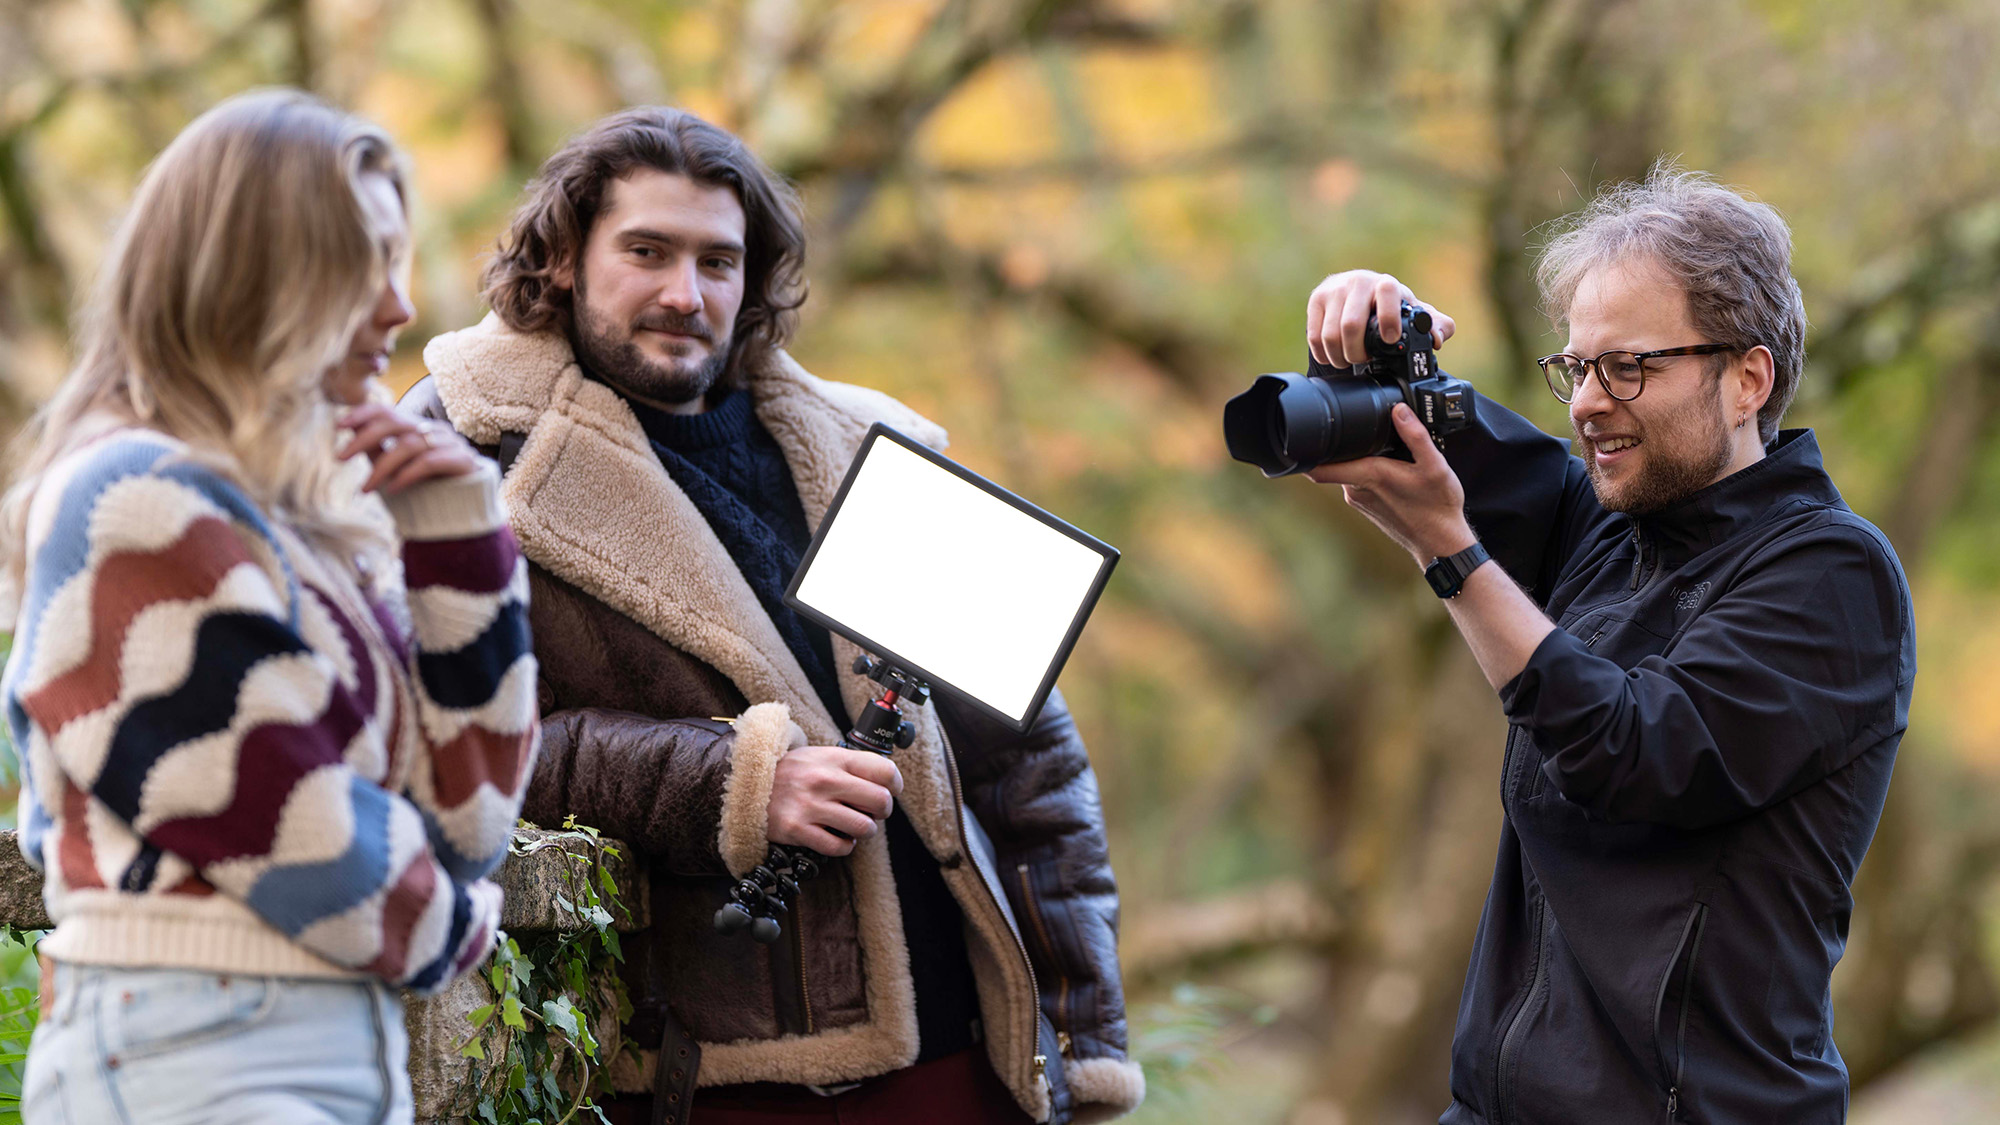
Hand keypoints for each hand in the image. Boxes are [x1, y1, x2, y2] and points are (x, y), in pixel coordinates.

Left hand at [336, 403, 479, 493]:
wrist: (466, 513)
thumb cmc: (428, 489)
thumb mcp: (395, 468)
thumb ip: (376, 449)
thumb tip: (350, 428)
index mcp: (418, 428)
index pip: (387, 410)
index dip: (362, 414)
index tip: (338, 426)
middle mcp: (434, 430)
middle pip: (395, 423)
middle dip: (364, 438)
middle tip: (340, 457)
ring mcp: (451, 443)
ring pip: (409, 445)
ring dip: (382, 467)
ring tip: (366, 488)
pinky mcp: (464, 461)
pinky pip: (429, 463)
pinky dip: (407, 475)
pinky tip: (394, 489)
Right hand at [766, 745, 904, 856]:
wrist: (746, 783)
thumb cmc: (790, 771)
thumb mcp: (819, 755)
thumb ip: (849, 765)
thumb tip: (884, 782)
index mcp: (834, 759)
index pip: (885, 771)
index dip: (895, 785)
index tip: (891, 791)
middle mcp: (825, 781)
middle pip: (880, 801)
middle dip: (883, 811)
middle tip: (873, 812)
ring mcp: (811, 806)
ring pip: (863, 827)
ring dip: (864, 831)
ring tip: (854, 826)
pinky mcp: (797, 830)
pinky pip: (838, 847)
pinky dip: (844, 846)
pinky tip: (837, 837)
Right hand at [1307, 270, 1455, 368]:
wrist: (1354, 291)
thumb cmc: (1388, 307)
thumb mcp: (1413, 314)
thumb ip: (1436, 326)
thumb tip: (1437, 339)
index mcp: (1385, 284)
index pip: (1387, 292)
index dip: (1388, 318)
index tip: (1390, 340)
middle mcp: (1358, 282)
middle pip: (1351, 326)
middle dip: (1358, 353)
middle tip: (1364, 360)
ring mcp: (1333, 290)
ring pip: (1330, 335)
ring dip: (1340, 358)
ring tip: (1349, 360)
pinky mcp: (1315, 300)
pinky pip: (1315, 337)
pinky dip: (1324, 354)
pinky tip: (1334, 355)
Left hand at [1308, 403, 1477, 565]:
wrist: (1440, 543)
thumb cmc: (1437, 507)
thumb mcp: (1435, 466)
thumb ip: (1416, 436)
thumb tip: (1399, 411)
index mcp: (1368, 476)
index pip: (1320, 469)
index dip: (1304, 455)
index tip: (1299, 439)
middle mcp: (1356, 491)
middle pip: (1335, 462)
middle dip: (1343, 446)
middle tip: (1362, 431)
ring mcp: (1359, 501)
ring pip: (1347, 471)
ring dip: (1358, 459)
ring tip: (1385, 453)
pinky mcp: (1365, 507)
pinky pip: (1356, 482)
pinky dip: (1366, 472)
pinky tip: (1388, 470)